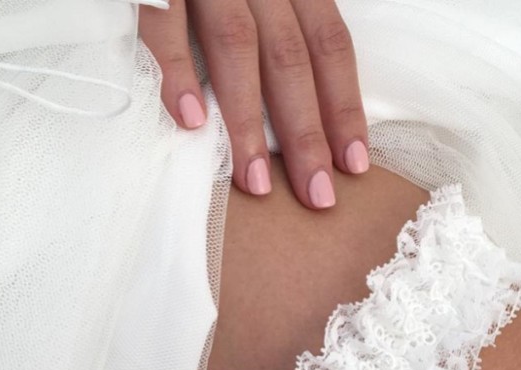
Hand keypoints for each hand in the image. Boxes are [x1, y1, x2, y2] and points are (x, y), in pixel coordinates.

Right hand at [139, 0, 368, 209]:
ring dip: (246, 121)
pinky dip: (177, 71)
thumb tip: (295, 105)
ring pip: (238, 45)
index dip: (344, 104)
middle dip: (308, 132)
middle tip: (317, 196)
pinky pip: (165, 23)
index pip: (328, 41)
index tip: (355, 163)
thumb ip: (276, 27)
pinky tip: (190, 122)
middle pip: (291, 55)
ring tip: (255, 182)